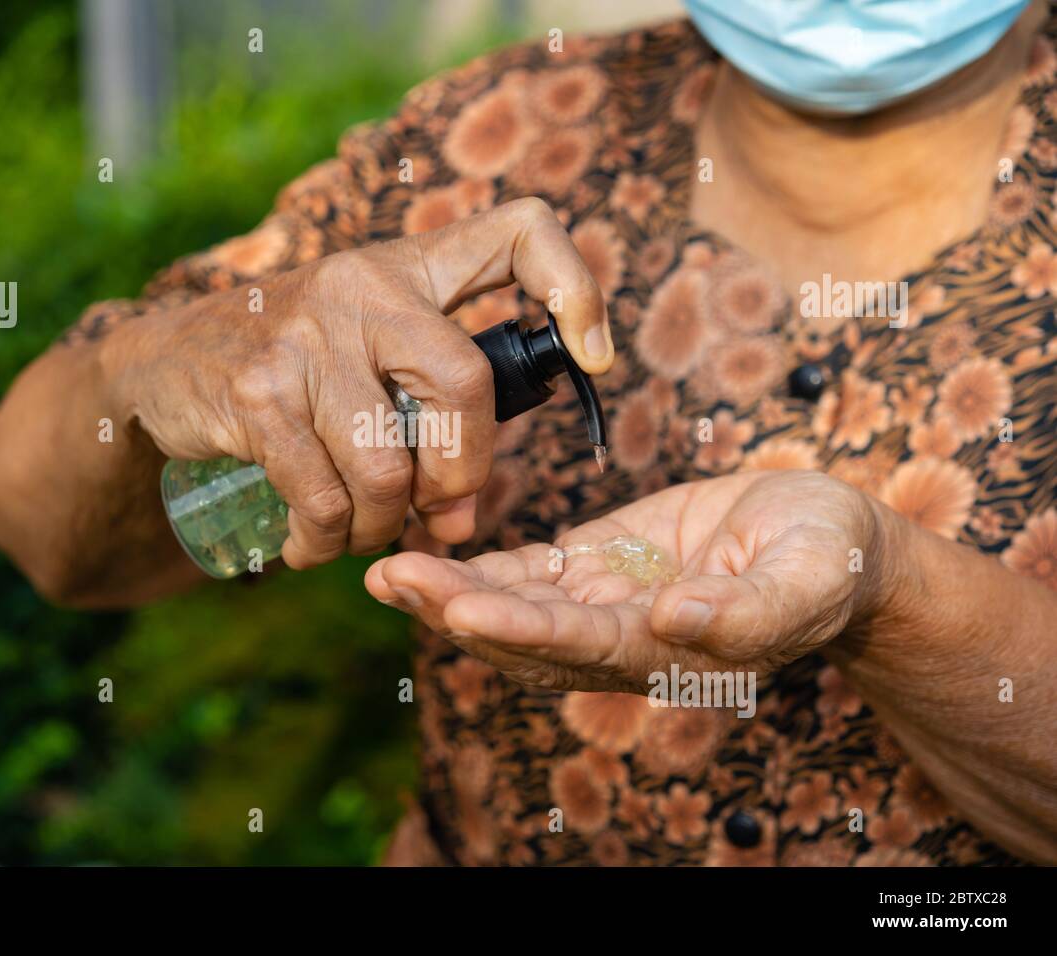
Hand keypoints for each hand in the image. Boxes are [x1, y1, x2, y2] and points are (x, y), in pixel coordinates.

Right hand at [109, 198, 612, 569]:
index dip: (574, 287)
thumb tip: (460, 518)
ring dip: (381, 525)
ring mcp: (306, 335)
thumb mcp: (367, 350)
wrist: (164, 363)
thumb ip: (427, 415)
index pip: (517, 233)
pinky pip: (323, 497)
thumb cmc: (295, 368)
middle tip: (437, 513)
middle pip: (463, 384)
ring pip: (386, 465)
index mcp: (408, 268)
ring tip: (359, 533)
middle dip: (461, 474)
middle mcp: (363, 285)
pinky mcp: (256, 391)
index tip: (593, 357)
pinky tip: (309, 545)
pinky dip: (325, 541)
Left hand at [365, 470, 887, 692]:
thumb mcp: (811, 576)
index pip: (580, 647)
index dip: (518, 632)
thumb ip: (749, 609)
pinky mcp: (594, 566)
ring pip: (512, 606)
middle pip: (524, 637)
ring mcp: (602, 603)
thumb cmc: (829, 559)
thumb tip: (671, 622)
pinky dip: (476, 566)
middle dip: (454, 611)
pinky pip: (526, 573)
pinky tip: (424, 553)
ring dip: (447, 591)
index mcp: (669, 653)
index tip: (459, 611)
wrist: (825, 540)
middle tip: (389, 580)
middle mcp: (621, 639)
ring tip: (384, 571)